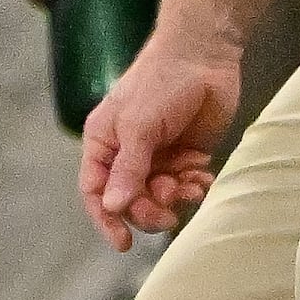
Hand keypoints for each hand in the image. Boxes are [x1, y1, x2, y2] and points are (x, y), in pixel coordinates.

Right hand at [79, 32, 239, 248]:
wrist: (204, 56)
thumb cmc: (160, 83)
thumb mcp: (138, 127)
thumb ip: (128, 169)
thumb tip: (112, 207)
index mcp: (104, 143)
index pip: (95, 190)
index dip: (106, 218)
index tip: (123, 243)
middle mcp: (128, 154)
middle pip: (130, 200)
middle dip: (148, 209)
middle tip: (168, 209)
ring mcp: (158, 156)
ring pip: (160, 197)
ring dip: (175, 198)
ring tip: (190, 184)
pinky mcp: (186, 156)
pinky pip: (186, 186)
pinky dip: (194, 188)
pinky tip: (203, 177)